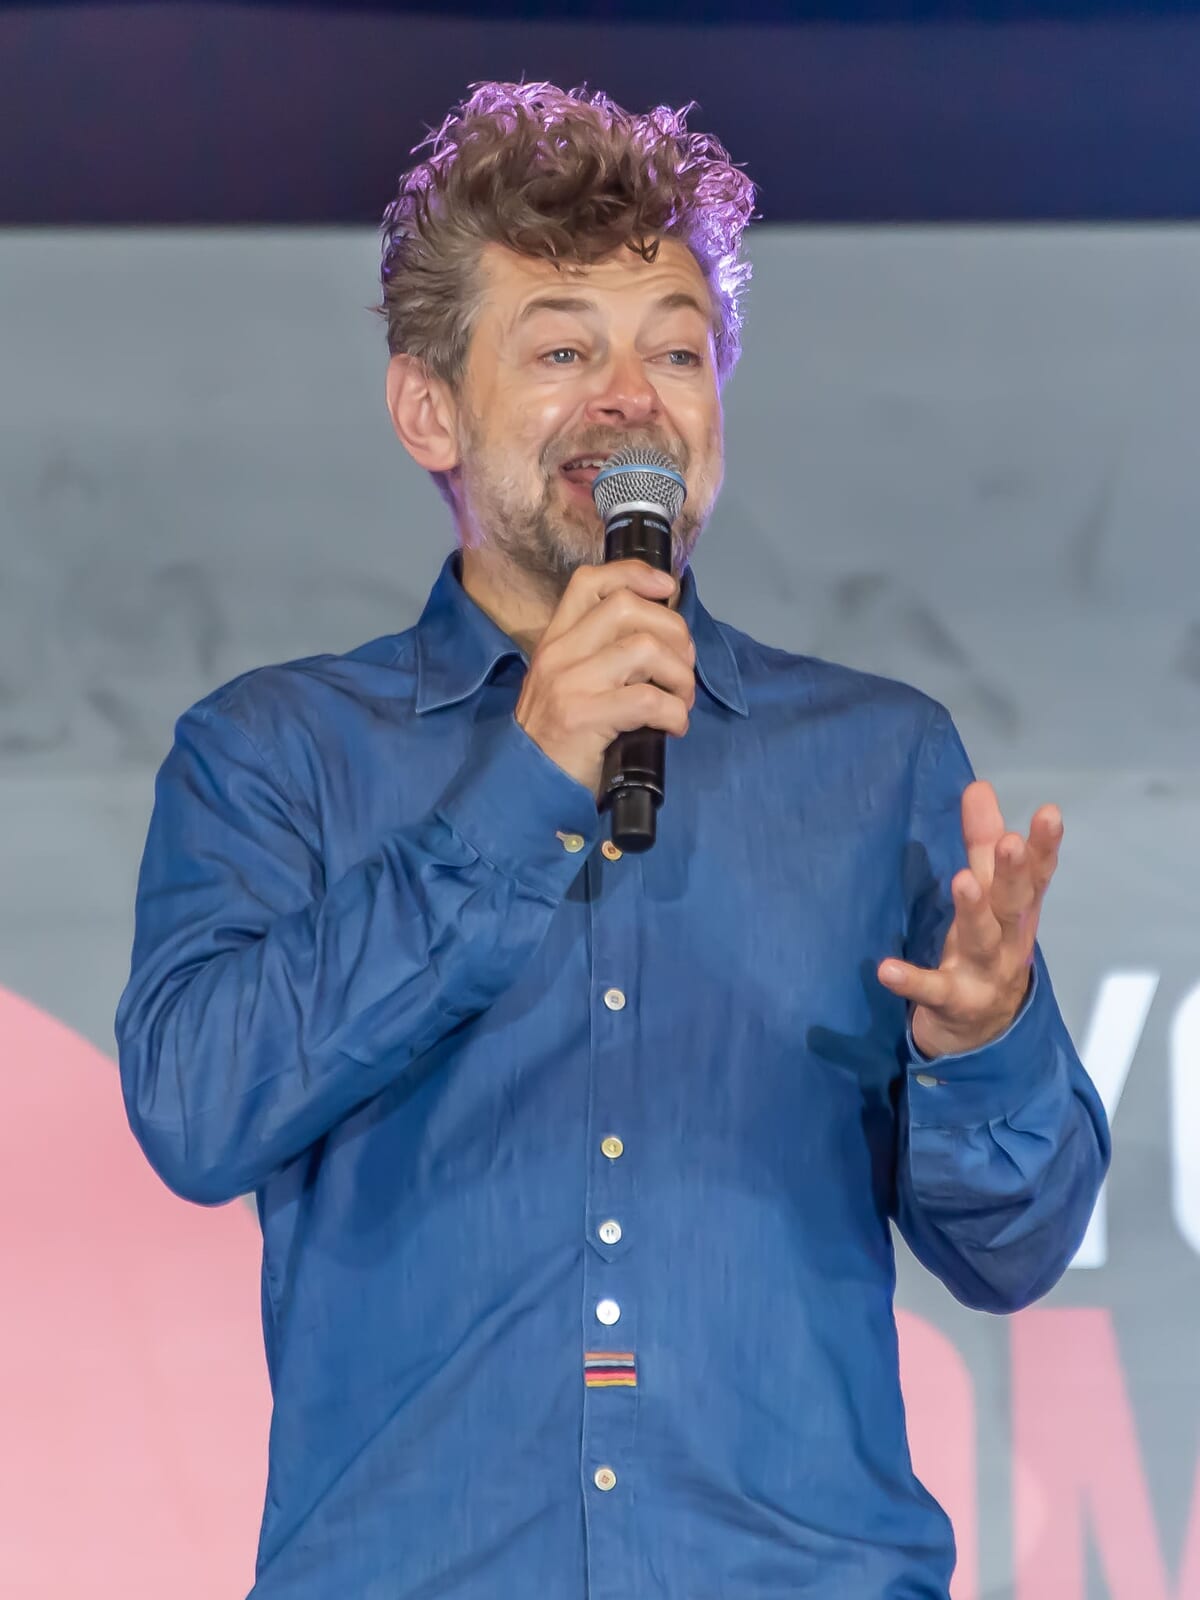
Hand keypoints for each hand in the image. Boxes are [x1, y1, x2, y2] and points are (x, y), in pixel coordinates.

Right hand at [515, 561, 695, 794]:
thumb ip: (598, 655)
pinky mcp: (583, 717)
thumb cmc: (557, 736)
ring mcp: (569, 683)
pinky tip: (674, 727)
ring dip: (679, 675)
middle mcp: (559, 653)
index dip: (634, 574)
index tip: (665, 588)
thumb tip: (659, 637)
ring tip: (681, 699)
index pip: (590, 582)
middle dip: (673, 630)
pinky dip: (675, 713)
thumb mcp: (566, 683)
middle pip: (626, 606)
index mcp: (555, 640)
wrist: (526, 785)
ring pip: (645, 649)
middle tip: (683, 666)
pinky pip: (648, 700)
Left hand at [877, 780, 1062, 1058]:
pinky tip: (886, 969)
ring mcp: (983, 974)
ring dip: (973, 912)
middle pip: (1013, 905)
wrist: (984, 1035)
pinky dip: (911, 980)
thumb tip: (979, 786)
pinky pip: (931, 990)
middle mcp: (1008, 941)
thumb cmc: (987, 949)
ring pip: (982, 941)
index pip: (1036, 876)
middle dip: (1012, 874)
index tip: (1049, 814)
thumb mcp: (988, 896)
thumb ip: (982, 842)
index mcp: (1017, 912)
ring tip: (962, 881)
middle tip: (1010, 843)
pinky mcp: (953, 1003)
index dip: (1044, 847)